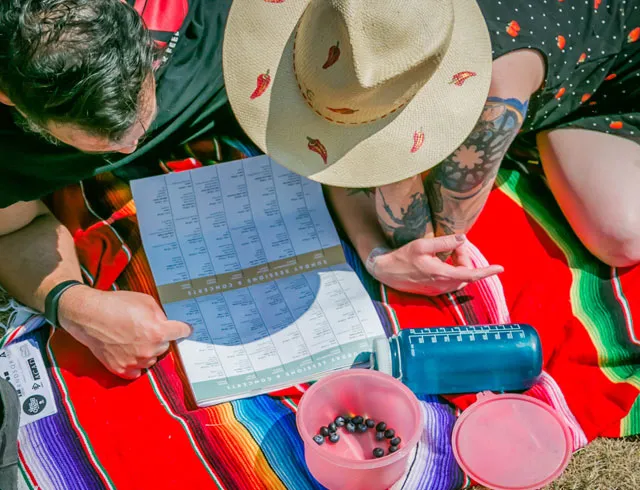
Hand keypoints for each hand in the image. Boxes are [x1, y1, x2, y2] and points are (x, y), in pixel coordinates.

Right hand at [58, 286, 191, 378]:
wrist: (88, 316)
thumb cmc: (116, 305)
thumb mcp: (145, 301)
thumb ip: (160, 314)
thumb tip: (166, 323)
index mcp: (158, 332)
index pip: (181, 332)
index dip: (183, 328)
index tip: (185, 329)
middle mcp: (149, 350)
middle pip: (165, 346)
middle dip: (159, 338)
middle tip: (145, 328)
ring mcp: (135, 362)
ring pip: (151, 358)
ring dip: (147, 350)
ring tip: (132, 338)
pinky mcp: (121, 369)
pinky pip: (137, 370)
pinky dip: (135, 362)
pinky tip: (128, 351)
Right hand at [370, 235, 502, 295]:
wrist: (386, 272)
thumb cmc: (402, 257)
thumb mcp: (422, 246)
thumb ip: (444, 242)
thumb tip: (463, 239)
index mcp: (441, 274)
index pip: (471, 274)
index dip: (487, 271)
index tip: (500, 268)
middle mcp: (442, 286)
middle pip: (466, 273)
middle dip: (465, 258)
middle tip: (455, 244)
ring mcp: (438, 290)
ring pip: (460, 278)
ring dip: (460, 265)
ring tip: (449, 252)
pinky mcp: (434, 291)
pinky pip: (452, 282)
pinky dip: (454, 271)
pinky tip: (444, 260)